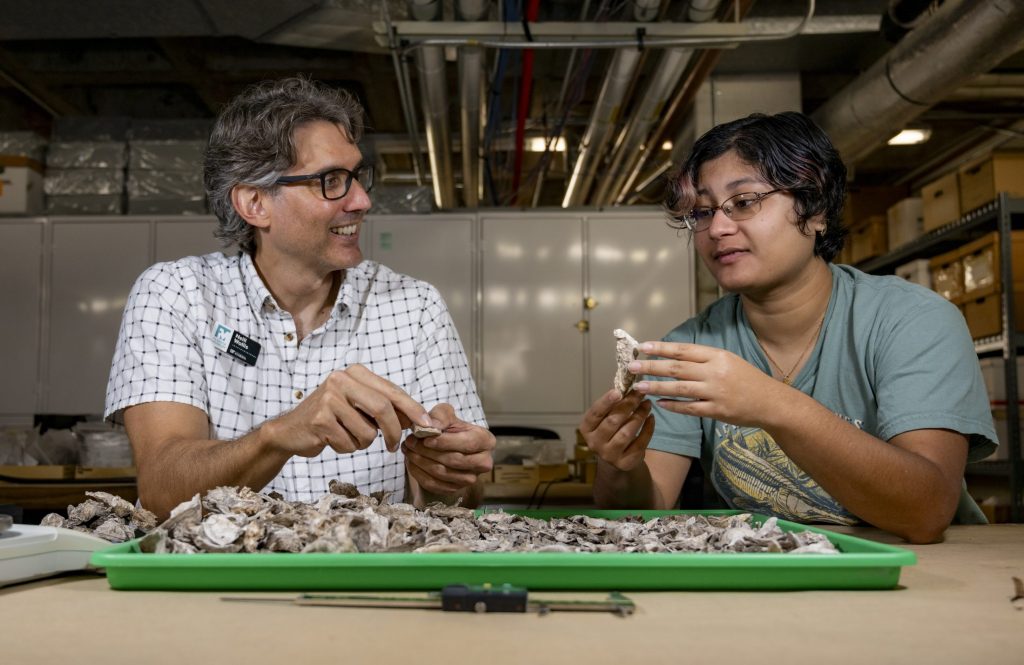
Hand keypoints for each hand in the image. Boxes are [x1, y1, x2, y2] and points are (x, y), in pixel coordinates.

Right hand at [264, 364, 432, 456]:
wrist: (291, 430)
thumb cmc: (332, 418)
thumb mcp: (359, 406)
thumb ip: (386, 408)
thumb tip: (420, 420)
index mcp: (356, 373)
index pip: (392, 391)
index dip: (413, 409)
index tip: (427, 424)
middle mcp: (341, 380)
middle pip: (383, 408)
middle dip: (393, 431)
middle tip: (394, 446)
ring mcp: (329, 399)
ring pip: (367, 432)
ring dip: (363, 442)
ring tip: (347, 435)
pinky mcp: (320, 420)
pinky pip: (349, 443)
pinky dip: (347, 448)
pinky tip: (333, 439)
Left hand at [402, 403, 494, 494]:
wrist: (446, 446)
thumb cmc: (449, 428)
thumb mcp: (445, 414)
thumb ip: (440, 416)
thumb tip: (432, 426)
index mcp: (486, 441)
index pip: (468, 443)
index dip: (446, 442)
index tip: (426, 438)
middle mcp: (483, 462)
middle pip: (455, 460)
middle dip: (429, 452)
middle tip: (410, 442)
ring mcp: (470, 478)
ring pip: (443, 473)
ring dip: (421, 462)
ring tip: (408, 450)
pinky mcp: (455, 489)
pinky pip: (435, 484)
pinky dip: (419, 473)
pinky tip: (410, 461)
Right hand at [579, 389, 654, 471]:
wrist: (617, 459)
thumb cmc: (611, 430)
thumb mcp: (606, 418)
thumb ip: (613, 405)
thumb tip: (628, 385)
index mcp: (586, 428)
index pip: (595, 413)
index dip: (606, 401)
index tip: (618, 391)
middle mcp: (594, 443)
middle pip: (613, 421)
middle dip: (628, 405)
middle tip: (640, 393)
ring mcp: (609, 455)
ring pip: (627, 433)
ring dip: (639, 416)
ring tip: (648, 404)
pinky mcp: (625, 463)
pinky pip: (640, 443)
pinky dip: (647, 429)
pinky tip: (651, 418)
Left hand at [631, 341, 782, 427]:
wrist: (771, 402)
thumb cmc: (747, 379)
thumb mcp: (728, 360)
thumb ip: (704, 358)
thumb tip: (674, 354)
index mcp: (717, 356)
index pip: (683, 350)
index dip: (661, 348)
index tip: (642, 347)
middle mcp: (715, 372)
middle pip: (676, 368)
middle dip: (651, 367)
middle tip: (631, 366)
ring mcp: (715, 392)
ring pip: (679, 388)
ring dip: (656, 386)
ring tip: (638, 386)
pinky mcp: (716, 411)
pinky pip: (689, 408)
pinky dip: (673, 405)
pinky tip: (659, 403)